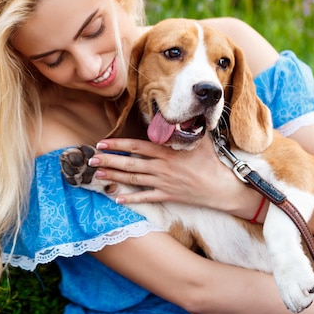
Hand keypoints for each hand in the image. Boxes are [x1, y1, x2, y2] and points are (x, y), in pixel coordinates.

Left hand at [90, 135, 264, 217]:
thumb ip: (187, 129)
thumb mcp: (200, 140)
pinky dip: (131, 200)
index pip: (137, 146)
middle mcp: (162, 167)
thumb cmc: (212, 162)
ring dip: (114, 178)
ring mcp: (163, 182)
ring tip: (98, 176)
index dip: (118, 145)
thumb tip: (183, 113)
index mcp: (167, 152)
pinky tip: (117, 199)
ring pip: (134, 180)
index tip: (103, 143)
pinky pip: (146, 198)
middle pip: (130, 163)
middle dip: (109, 161)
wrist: (221, 187)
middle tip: (91, 160)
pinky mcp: (167, 195)